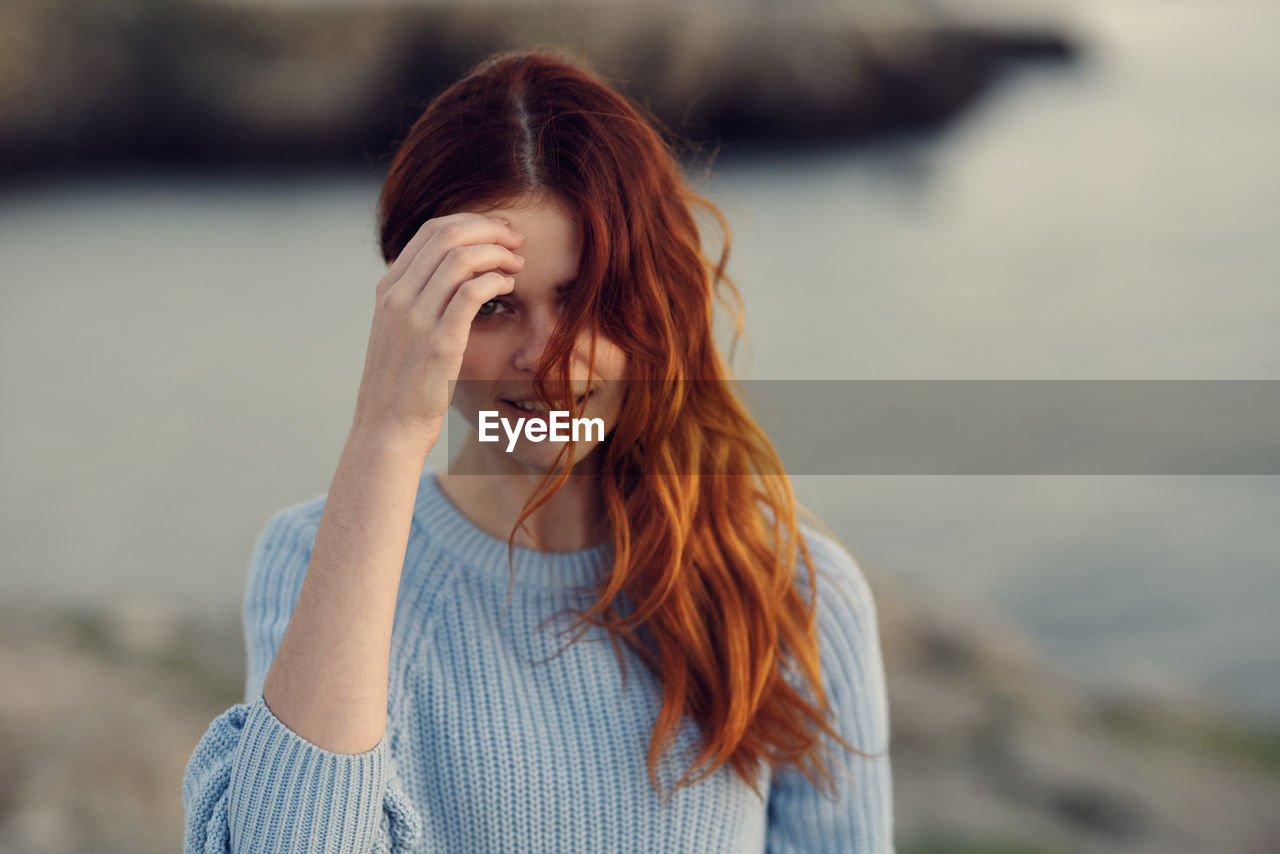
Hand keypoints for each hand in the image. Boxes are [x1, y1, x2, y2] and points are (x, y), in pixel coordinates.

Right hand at [349, 211, 524, 453]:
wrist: (387, 429)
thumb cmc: (402, 385)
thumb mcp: (400, 334)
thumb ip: (418, 302)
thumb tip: (451, 279)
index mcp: (389, 289)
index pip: (430, 232)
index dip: (471, 222)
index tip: (498, 230)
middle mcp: (398, 297)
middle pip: (447, 236)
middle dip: (489, 229)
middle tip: (516, 239)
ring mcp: (415, 318)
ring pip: (461, 259)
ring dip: (497, 253)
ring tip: (518, 263)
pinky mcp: (438, 342)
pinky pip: (471, 293)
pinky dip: (496, 280)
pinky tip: (510, 286)